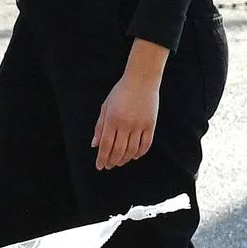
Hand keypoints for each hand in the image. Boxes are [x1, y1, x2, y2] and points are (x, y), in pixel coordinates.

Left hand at [93, 54, 162, 169]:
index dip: (102, 157)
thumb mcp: (105, 107)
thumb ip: (100, 126)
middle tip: (108, 166)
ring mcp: (140, 125)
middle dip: (112, 161)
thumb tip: (95, 144)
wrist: (141, 81)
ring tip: (119, 163)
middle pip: (119, 150)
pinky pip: (146, 144)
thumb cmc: (120, 93)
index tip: (99, 166)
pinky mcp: (151, 125)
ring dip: (125, 159)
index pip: (106, 144)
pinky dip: (140, 153)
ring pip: (132, 149)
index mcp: (112, 119)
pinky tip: (134, 156)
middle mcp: (126, 124)